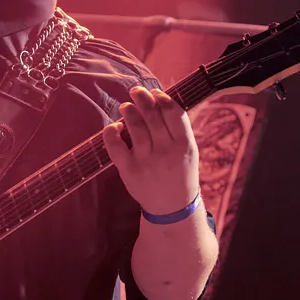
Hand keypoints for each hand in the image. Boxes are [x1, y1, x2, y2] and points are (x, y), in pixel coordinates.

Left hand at [103, 86, 199, 214]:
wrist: (172, 207)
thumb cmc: (180, 173)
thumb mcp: (189, 151)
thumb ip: (178, 129)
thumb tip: (160, 99)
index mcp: (184, 145)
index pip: (173, 113)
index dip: (162, 98)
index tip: (155, 92)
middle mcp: (166, 151)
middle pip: (153, 116)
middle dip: (142, 98)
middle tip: (136, 91)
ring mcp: (146, 161)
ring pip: (135, 127)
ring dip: (128, 111)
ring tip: (126, 106)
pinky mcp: (129, 170)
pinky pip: (115, 147)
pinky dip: (111, 133)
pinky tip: (113, 126)